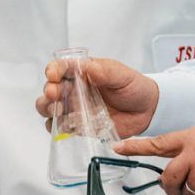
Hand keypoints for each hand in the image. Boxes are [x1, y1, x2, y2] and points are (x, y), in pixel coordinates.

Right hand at [38, 56, 159, 139]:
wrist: (147, 110)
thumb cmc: (134, 87)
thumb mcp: (122, 75)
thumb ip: (105, 71)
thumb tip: (88, 67)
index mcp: (83, 72)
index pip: (61, 68)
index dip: (53, 70)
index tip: (53, 75)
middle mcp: (75, 89)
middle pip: (51, 89)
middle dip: (48, 92)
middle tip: (54, 94)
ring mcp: (75, 108)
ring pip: (50, 109)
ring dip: (48, 109)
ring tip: (57, 110)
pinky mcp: (79, 125)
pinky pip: (61, 127)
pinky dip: (58, 127)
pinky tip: (67, 125)